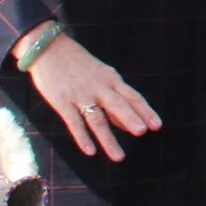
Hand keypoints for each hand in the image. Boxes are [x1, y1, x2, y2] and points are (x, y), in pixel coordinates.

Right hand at [26, 33, 161, 162]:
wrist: (48, 48)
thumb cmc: (79, 64)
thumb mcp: (101, 75)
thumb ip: (114, 98)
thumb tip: (128, 123)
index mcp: (111, 79)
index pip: (132, 96)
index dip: (145, 111)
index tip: (157, 126)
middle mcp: (98, 87)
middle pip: (117, 104)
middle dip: (130, 118)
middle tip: (141, 132)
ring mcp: (80, 95)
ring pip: (97, 119)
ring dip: (108, 139)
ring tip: (119, 157)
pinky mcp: (62, 101)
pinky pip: (74, 122)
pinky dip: (82, 137)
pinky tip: (91, 151)